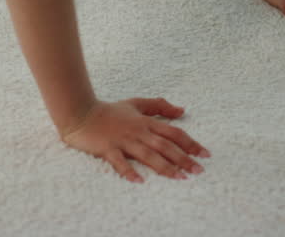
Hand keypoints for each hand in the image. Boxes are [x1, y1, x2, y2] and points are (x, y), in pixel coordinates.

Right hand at [60, 98, 209, 182]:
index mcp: (145, 122)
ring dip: (164, 167)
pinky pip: (119, 162)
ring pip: (147, 155)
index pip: (172, 133)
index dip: (190, 143)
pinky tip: (140, 181)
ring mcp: (123, 141)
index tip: (204, 154)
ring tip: (179, 178)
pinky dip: (129, 171)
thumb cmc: (108, 111)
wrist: (80, 112)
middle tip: (198, 171)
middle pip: (164, 146)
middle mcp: (137, 132)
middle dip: (183, 158)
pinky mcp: (107, 149)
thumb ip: (158, 106)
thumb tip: (182, 110)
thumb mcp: (135, 103)